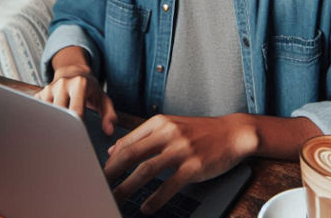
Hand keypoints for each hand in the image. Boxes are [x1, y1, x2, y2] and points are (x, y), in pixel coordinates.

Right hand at [35, 64, 116, 134]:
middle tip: (68, 138)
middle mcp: (63, 83)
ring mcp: (49, 87)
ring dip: (52, 123)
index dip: (77, 127)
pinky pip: (38, 111)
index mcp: (80, 84)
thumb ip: (109, 115)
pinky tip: (50, 122)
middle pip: (59, 113)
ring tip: (60, 129)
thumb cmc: (90, 89)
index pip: (76, 111)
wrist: (74, 71)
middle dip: (63, 127)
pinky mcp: (40, 93)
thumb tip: (108, 130)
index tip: (79, 136)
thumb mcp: (103, 99)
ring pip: (46, 113)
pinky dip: (43, 119)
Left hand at [104, 113, 257, 214]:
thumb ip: (143, 136)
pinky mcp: (194, 166)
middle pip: (132, 154)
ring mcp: (181, 149)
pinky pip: (170, 185)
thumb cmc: (199, 131)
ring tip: (116, 198)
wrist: (232, 132)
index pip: (127, 142)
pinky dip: (155, 198)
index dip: (110, 160)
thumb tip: (114, 150)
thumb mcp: (170, 126)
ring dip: (128, 187)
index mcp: (159, 122)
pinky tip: (146, 207)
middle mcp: (168, 133)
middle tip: (99, 187)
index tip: (98, 174)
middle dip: (112, 173)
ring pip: (146, 170)